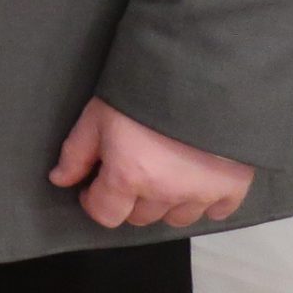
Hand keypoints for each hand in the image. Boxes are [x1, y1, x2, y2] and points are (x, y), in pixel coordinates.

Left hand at [49, 96, 253, 228]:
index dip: (94, 200)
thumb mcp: (97, 114)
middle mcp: (165, 193)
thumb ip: (77, 152)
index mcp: (128, 176)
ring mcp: (201, 193)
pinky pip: (217, 212)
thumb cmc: (142, 89)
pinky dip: (205, 202)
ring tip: (162, 172)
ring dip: (164, 203)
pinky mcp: (233, 187)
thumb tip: (60, 180)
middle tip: (129, 169)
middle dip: (127, 199)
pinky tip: (195, 180)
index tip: (94, 185)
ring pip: (176, 219)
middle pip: (140, 217)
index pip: (105, 215)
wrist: (201, 73)